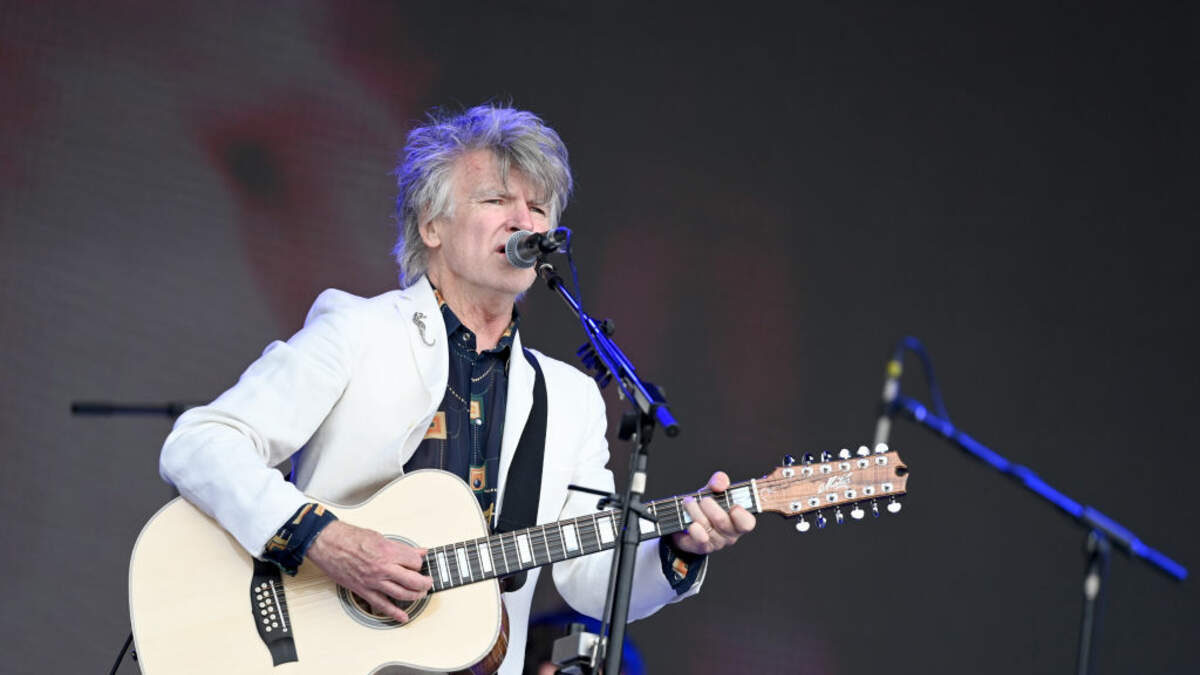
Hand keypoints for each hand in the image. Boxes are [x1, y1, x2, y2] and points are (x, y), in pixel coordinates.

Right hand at [305, 520, 432, 622]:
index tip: (419, 563)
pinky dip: (394, 613)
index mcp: (388, 551)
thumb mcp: (379, 536)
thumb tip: (418, 551)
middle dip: (424, 583)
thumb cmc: (349, 537)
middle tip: (427, 582)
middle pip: (413, 580)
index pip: (415, 561)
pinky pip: (381, 605)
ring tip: (420, 594)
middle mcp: (383, 568)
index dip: (419, 562)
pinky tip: (403, 616)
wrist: (327, 544)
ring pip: (401, 594)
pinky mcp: (363, 590)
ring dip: (414, 596)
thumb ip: (400, 547)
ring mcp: (373, 581)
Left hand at [669, 471, 755, 554]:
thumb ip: (719, 482)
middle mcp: (731, 534)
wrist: (687, 522)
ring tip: (688, 503)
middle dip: (708, 505)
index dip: (741, 515)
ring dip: (694, 511)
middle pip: (721, 521)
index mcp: (739, 520)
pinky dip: (694, 529)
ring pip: (706, 525)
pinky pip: (700, 539)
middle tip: (702, 499)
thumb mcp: (713, 491)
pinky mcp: (703, 548)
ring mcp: (718, 542)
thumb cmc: (707, 506)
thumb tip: (721, 483)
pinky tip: (690, 523)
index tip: (733, 506)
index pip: (747, 523)